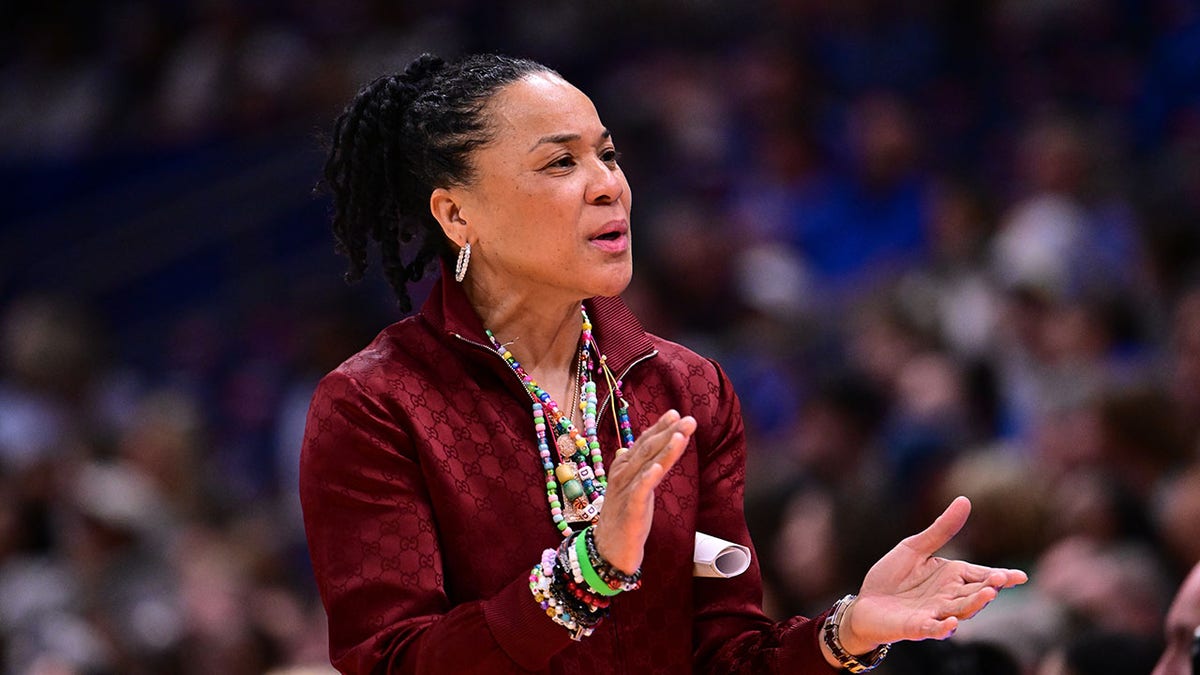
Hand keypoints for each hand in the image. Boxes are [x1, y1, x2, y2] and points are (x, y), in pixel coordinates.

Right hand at [592, 409, 695, 573]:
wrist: (609, 551)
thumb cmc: (623, 517)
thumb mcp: (631, 488)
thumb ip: (635, 467)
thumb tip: (631, 448)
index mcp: (624, 468)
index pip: (643, 443)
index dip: (659, 428)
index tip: (676, 414)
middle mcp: (623, 475)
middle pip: (648, 450)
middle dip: (668, 433)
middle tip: (688, 420)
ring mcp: (626, 491)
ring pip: (646, 465)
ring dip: (664, 449)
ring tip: (680, 435)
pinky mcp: (630, 510)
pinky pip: (639, 491)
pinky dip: (647, 478)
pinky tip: (657, 468)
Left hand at [838, 496, 1027, 654]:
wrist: (865, 604)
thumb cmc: (892, 576)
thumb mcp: (915, 547)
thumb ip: (941, 529)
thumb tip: (965, 499)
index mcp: (952, 576)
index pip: (981, 576)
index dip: (1001, 577)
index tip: (1020, 577)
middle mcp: (948, 597)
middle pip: (975, 593)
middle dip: (989, 588)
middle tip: (1001, 580)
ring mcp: (934, 613)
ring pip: (960, 611)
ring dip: (974, 604)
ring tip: (988, 595)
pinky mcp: (916, 627)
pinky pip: (933, 629)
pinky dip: (943, 627)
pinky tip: (951, 623)